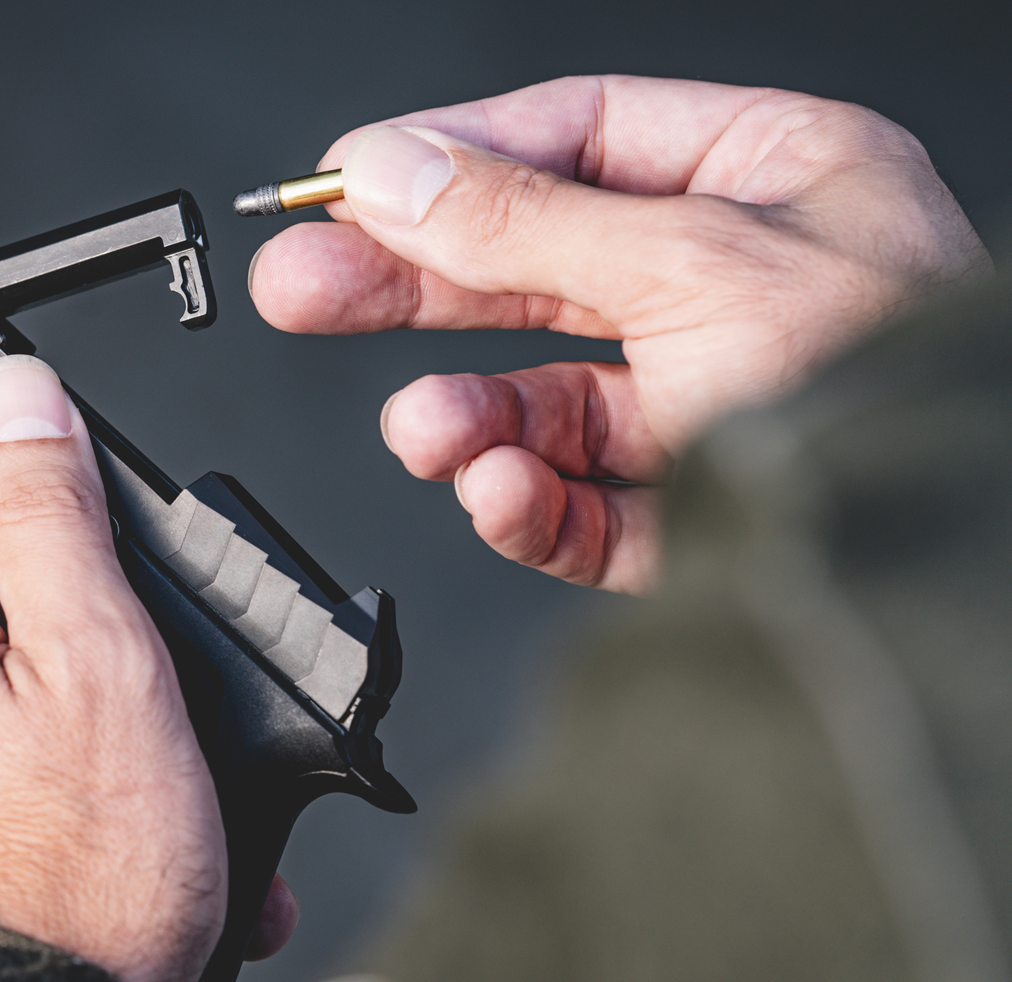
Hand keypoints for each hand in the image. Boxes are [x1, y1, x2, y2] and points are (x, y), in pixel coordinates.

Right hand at [249, 75, 990, 592]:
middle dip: (412, 286)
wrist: (954, 575)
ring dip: (467, 417)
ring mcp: (714, 402)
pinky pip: (580, 502)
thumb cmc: (898, 387)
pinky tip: (493, 489)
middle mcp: (739, 285)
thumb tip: (392, 171)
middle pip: (533, 267)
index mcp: (773, 180)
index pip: (576, 139)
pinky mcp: (697, 514)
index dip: (450, 158)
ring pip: (546, 400)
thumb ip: (525, 222)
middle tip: (302, 289)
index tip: (345, 185)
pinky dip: (525, 501)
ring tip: (422, 431)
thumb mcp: (693, 264)